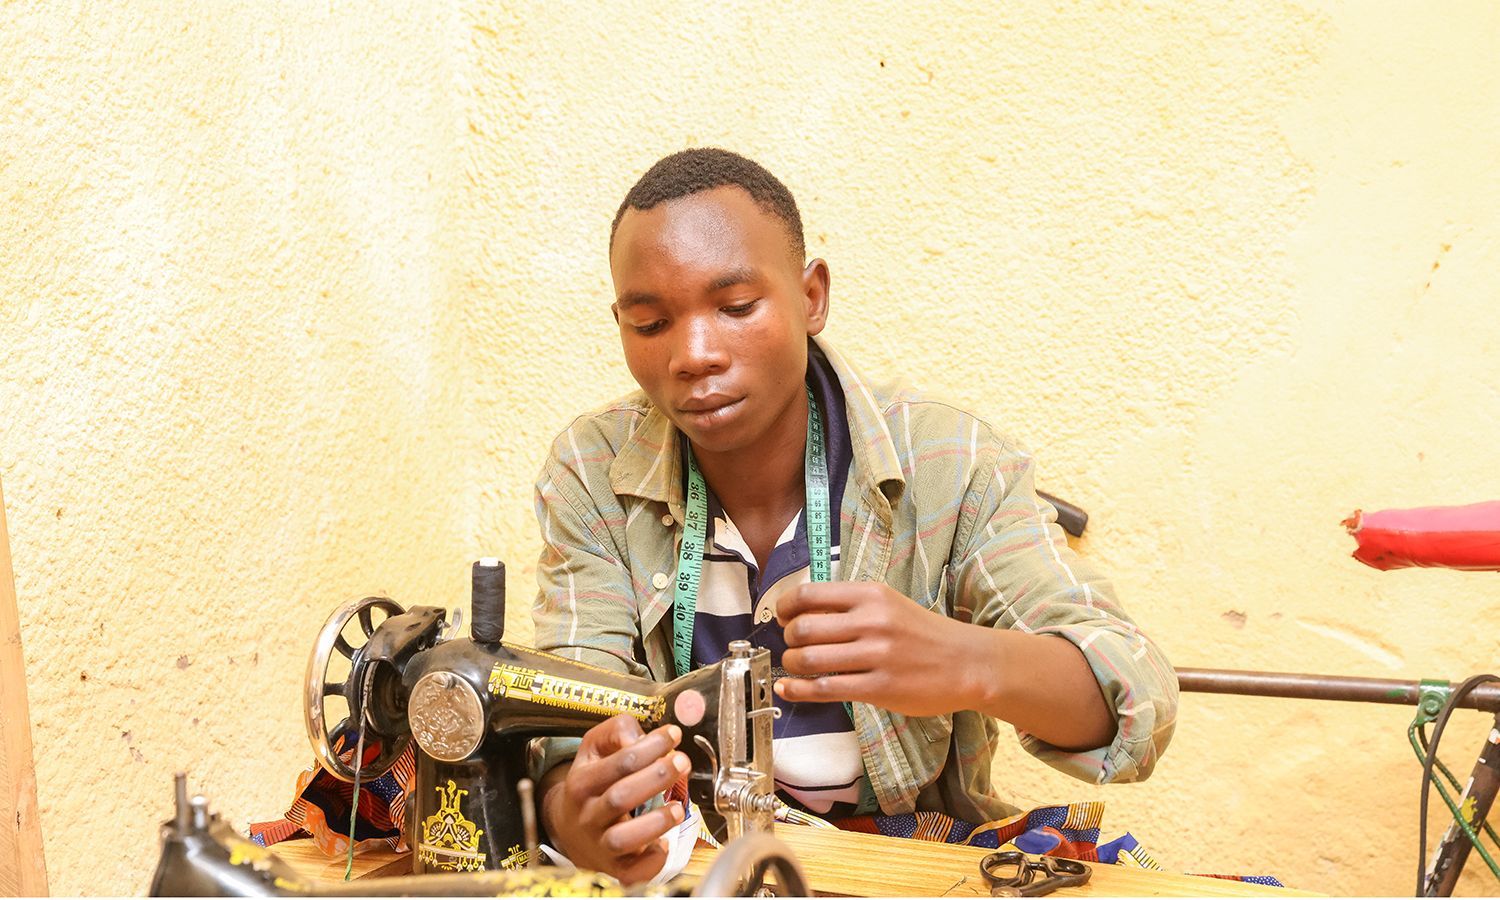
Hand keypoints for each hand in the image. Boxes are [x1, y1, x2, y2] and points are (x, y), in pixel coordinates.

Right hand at [538, 715, 689, 883]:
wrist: (569, 827)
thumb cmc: (592, 782)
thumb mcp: (594, 748)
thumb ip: (618, 731)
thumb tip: (642, 737)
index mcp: (582, 782)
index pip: (619, 762)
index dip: (651, 746)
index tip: (673, 735)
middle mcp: (587, 815)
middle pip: (619, 797)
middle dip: (656, 777)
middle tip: (682, 763)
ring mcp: (599, 844)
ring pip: (622, 839)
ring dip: (655, 823)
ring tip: (678, 807)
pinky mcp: (613, 868)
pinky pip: (631, 872)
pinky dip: (651, 861)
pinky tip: (663, 844)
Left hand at [775, 581, 979, 716]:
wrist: (967, 663)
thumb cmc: (923, 634)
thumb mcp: (888, 605)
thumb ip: (850, 606)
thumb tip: (801, 613)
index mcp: (871, 595)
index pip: (809, 594)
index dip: (785, 607)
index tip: (783, 618)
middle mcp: (872, 622)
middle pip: (803, 627)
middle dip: (787, 639)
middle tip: (791, 646)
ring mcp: (876, 656)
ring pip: (810, 659)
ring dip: (792, 664)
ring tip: (795, 667)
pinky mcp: (879, 688)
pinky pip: (825, 689)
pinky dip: (798, 691)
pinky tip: (789, 690)